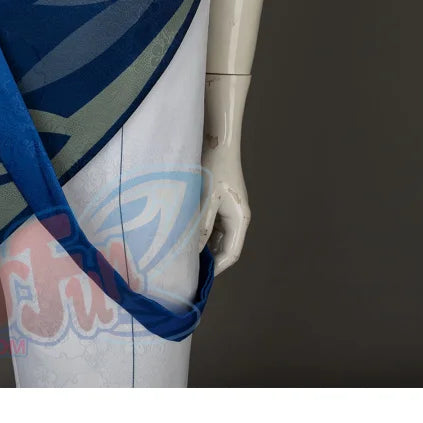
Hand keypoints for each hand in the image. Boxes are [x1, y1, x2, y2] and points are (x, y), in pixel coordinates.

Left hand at [198, 139, 250, 275]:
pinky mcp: (220, 203)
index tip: (198, 279)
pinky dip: (201, 233)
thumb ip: (202, 226)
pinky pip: (212, 226)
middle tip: (187, 271)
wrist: (217, 142)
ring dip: (203, 247)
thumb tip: (195, 251)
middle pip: (224, 248)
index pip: (230, 254)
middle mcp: (237, 218)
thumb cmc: (213, 169)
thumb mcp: (206, 200)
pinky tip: (185, 237)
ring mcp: (229, 211)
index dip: (216, 268)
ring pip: (217, 238)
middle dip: (208, 260)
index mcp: (240, 220)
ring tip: (183, 256)